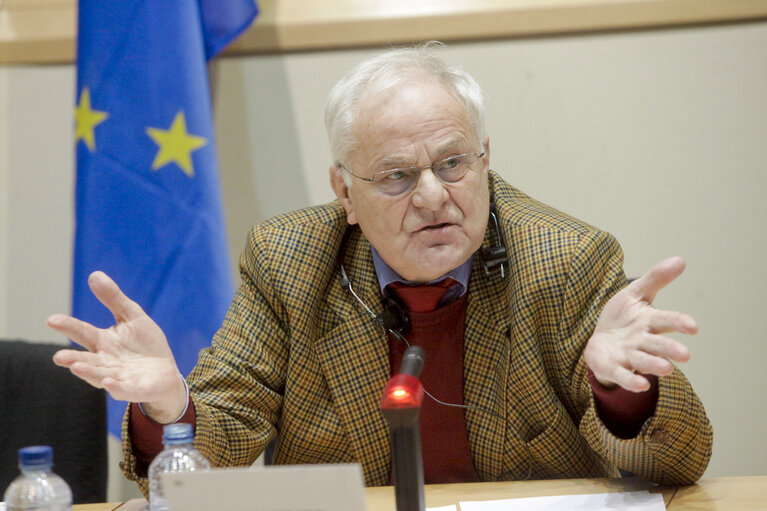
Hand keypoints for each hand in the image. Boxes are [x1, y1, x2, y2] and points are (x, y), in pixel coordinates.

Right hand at [47, 271, 187, 422]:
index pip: (83, 332)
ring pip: (100, 375)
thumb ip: (114, 299)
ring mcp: (118, 377)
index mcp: (104, 342)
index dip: (68, 326)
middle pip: (86, 359)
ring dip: (88, 372)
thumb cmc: (145, 344)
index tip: (51, 320)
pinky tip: (109, 382)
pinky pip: (124, 389)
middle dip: (72, 358)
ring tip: (75, 366)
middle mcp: (106, 361)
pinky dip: (115, 386)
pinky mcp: (134, 389)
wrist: (165, 372)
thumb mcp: (133, 316)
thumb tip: (94, 274)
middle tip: (58, 356)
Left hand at [583, 256, 697, 391]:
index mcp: (649, 321)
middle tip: (685, 354)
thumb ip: (655, 279)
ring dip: (654, 365)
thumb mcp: (634, 294)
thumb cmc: (622, 317)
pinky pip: (623, 375)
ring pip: (643, 361)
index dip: (679, 322)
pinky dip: (631, 381)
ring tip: (667, 369)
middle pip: (657, 344)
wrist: (599, 341)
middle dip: (670, 348)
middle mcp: (642, 341)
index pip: (666, 320)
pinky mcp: (614, 368)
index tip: (693, 326)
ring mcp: (629, 356)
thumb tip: (680, 259)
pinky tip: (641, 385)